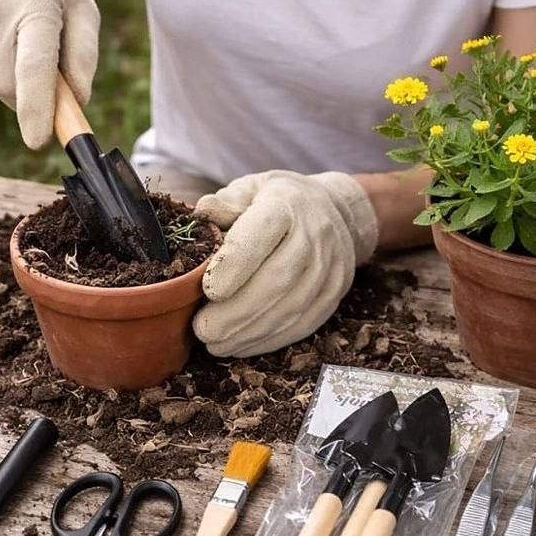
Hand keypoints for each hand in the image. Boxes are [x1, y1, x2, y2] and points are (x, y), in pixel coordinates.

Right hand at [0, 0, 99, 148]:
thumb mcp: (81, 5)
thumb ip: (84, 54)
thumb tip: (77, 100)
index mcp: (36, 5)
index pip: (34, 68)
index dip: (36, 109)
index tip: (39, 141)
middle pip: (9, 86)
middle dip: (29, 97)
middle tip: (46, 75)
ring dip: (12, 76)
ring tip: (19, 37)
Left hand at [193, 172, 377, 357]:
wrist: (334, 211)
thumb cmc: (278, 202)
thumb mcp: (250, 189)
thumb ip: (225, 203)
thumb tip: (201, 213)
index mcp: (285, 205)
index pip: (262, 233)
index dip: (236, 264)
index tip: (208, 290)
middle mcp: (314, 236)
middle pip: (277, 279)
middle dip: (237, 311)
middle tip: (203, 330)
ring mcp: (329, 267)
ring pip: (290, 308)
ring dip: (250, 332)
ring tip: (215, 344)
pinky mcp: (334, 293)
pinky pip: (302, 324)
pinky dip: (269, 340)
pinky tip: (240, 346)